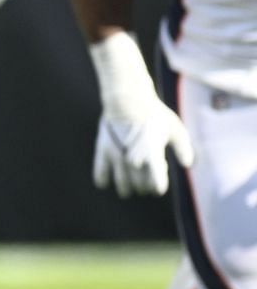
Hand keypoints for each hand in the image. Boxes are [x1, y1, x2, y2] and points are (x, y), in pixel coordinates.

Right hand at [87, 33, 192, 196]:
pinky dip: (103, 182)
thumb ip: (183, 148)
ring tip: (130, 184)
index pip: (157, 185)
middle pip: (140, 187)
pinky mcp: (103, 152)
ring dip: (128, 188)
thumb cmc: (154, 114)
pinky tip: (106, 181)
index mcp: (153, 155)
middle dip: (145, 186)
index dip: (158, 186)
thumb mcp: (175, 128)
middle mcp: (135, 159)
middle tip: (145, 176)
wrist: (127, 99)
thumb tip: (187, 165)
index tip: (159, 180)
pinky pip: (100, 175)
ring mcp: (117, 156)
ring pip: (123, 186)